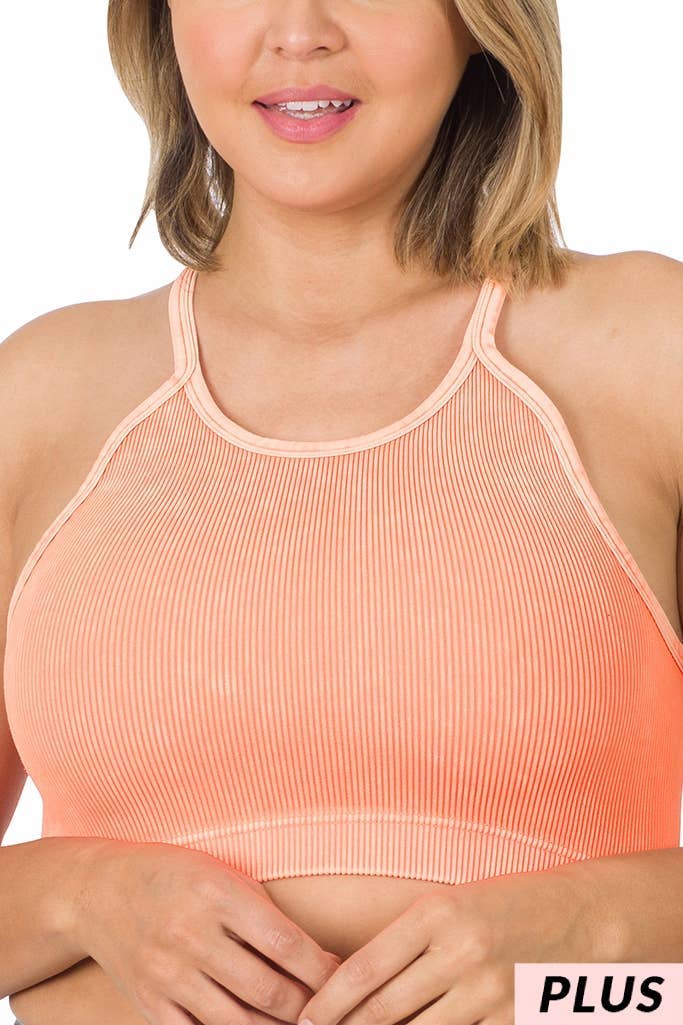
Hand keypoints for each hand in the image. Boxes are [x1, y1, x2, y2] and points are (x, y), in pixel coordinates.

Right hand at [71, 839, 340, 1024]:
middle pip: (269, 991)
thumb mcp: (222, 876)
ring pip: (239, 1024)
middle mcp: (193, 936)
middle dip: (308, 1008)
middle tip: (329, 1011)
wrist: (99, 891)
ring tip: (296, 1023)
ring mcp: (169, 975)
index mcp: (218, 895)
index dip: (322, 970)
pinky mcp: (150, 1004)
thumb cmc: (175, 876)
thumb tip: (319, 960)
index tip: (343, 977)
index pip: (286, 944)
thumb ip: (265, 915)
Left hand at [297, 866, 600, 1024]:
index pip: (363, 970)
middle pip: (382, 1012)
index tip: (304, 1021)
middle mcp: (458, 952)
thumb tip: (359, 983)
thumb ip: (410, 941)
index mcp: (435, 913)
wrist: (588, 915)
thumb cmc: (511, 904)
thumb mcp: (454, 904)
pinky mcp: (513, 1020)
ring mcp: (488, 992)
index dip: (327, 1004)